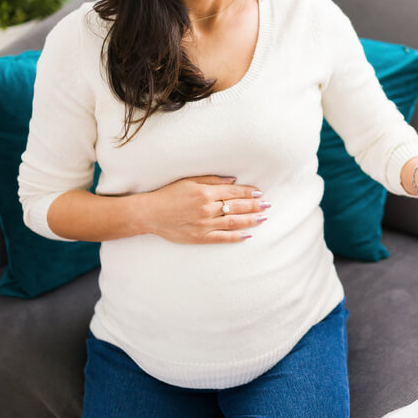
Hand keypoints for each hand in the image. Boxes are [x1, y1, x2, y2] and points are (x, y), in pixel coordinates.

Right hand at [142, 176, 267, 243]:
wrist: (150, 213)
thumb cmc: (168, 194)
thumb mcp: (189, 181)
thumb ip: (211, 180)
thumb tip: (233, 181)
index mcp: (206, 193)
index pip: (234, 192)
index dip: (248, 192)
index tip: (259, 193)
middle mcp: (208, 208)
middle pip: (237, 206)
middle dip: (254, 205)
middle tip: (268, 205)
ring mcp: (205, 224)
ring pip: (233, 222)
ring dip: (250, 220)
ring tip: (263, 218)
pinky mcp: (200, 237)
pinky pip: (222, 238)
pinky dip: (236, 237)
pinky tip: (248, 235)